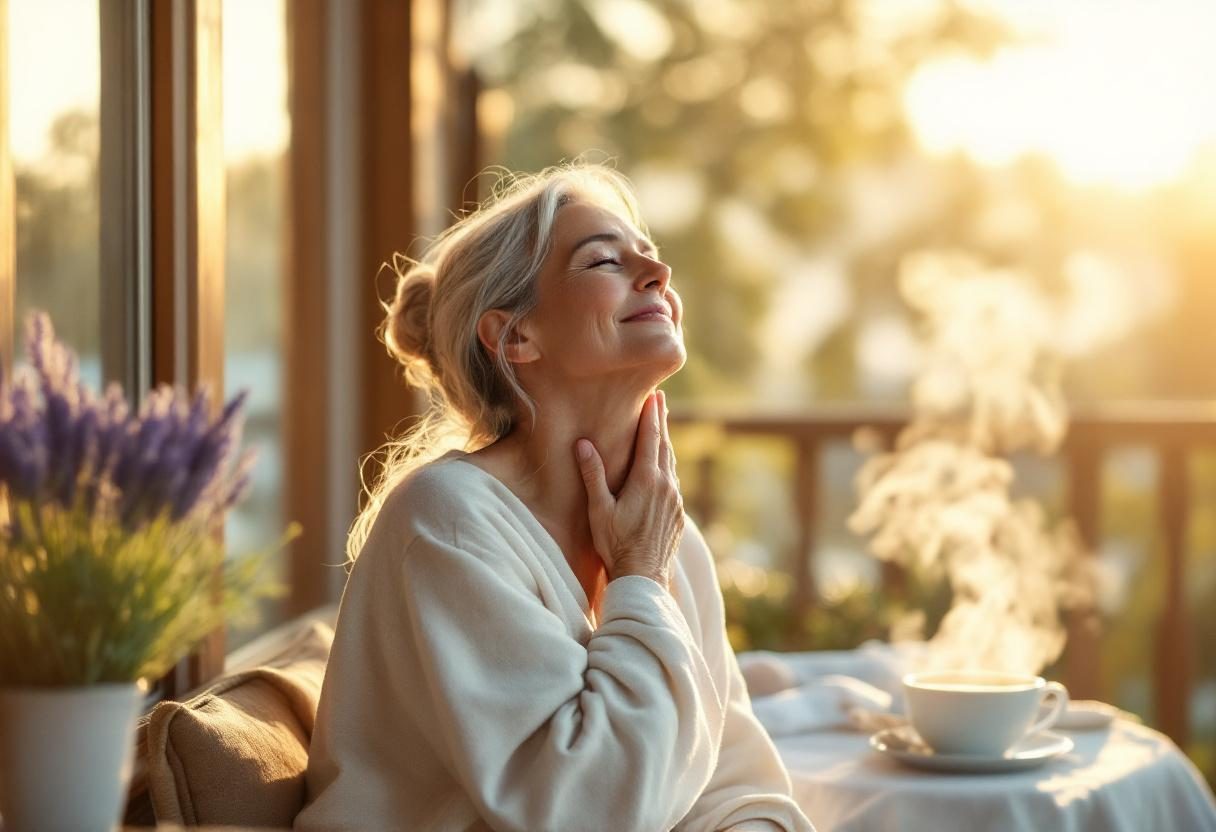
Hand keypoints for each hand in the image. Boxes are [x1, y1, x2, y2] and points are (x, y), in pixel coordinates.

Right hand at [575, 390, 683, 588]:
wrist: (644, 577)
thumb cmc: (616, 545)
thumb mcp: (599, 510)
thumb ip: (593, 475)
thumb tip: (583, 444)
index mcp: (646, 480)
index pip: (650, 439)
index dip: (651, 416)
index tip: (654, 396)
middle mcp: (666, 486)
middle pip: (664, 446)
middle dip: (661, 422)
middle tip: (661, 401)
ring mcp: (675, 500)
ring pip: (671, 463)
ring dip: (665, 443)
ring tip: (661, 427)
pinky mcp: (678, 514)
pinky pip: (674, 481)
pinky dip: (668, 466)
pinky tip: (664, 467)